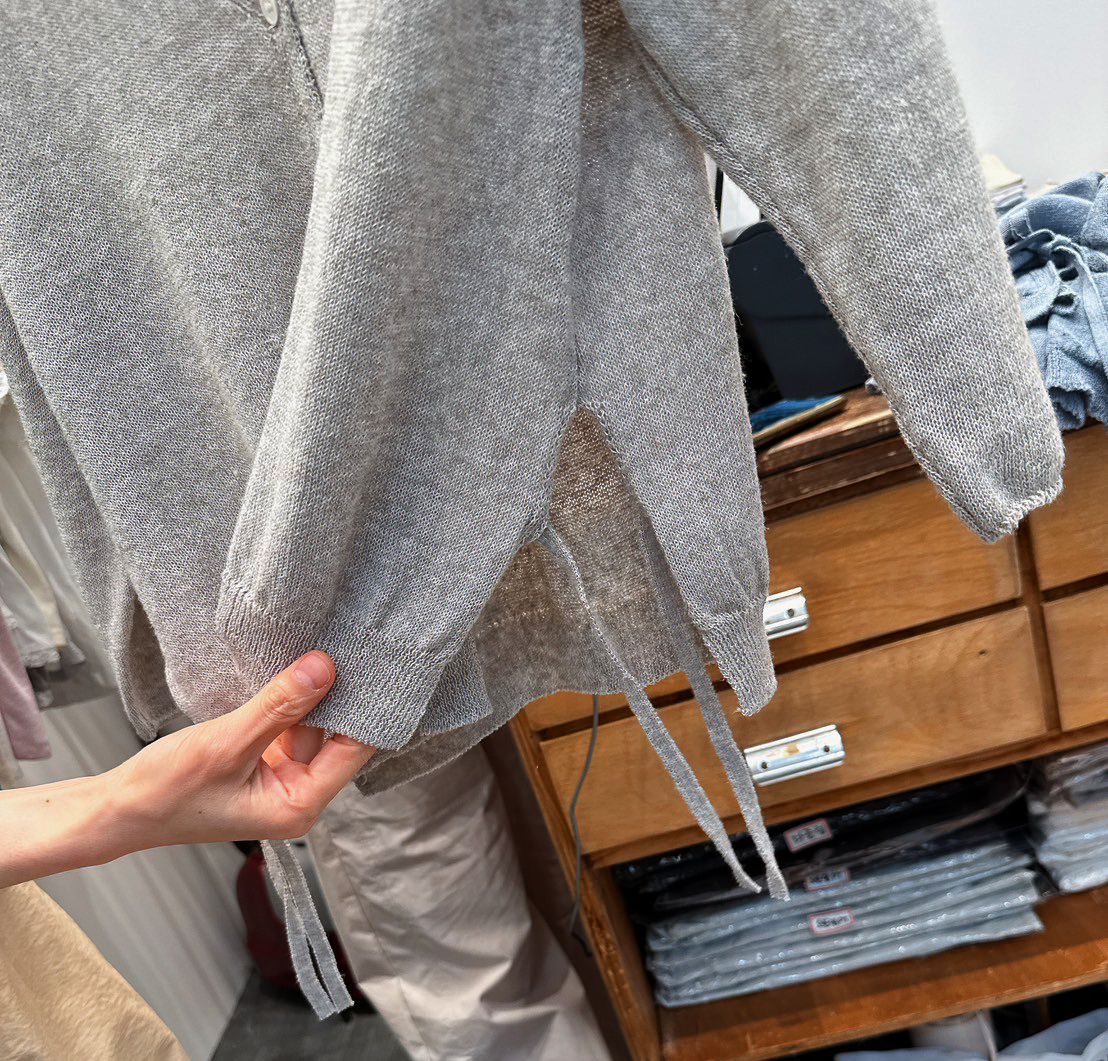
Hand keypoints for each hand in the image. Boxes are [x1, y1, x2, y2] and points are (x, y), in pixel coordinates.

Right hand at [0, 652, 373, 887]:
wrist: (118, 808)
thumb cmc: (165, 791)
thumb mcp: (227, 742)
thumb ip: (278, 706)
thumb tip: (324, 669)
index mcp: (299, 805)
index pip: (354, 750)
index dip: (365, 708)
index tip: (370, 665)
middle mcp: (298, 796)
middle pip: (337, 737)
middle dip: (338, 697)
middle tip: (345, 647)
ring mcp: (281, 779)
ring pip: (312, 727)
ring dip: (309, 696)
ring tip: (314, 651)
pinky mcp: (263, 764)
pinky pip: (288, 726)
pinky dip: (287, 703)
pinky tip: (286, 673)